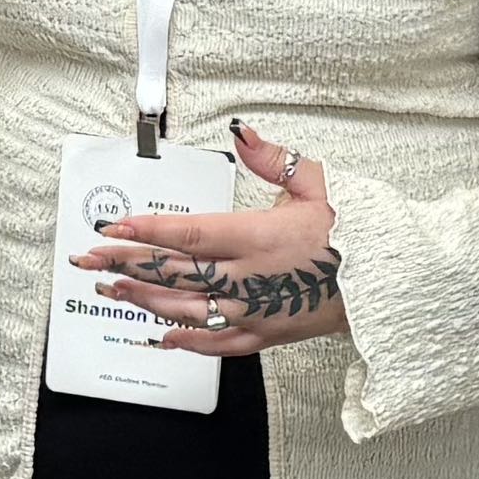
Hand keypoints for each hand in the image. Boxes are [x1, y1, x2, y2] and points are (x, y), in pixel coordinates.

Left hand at [82, 122, 345, 355]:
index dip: (146, 232)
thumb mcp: (317, 183)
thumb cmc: (354, 234)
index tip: (112, 228)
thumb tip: (243, 134)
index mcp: (259, 237)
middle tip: (90, 259)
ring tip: (112, 288)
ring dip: (144, 299)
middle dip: (127, 264)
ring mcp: (256, 311)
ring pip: (186, 309)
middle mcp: (251, 278)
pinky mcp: (266, 335)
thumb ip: (274, 159)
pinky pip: (216, 344)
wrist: (388, 284)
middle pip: (175, 272)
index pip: (189, 234)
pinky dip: (184, 341)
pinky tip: (159, 335)